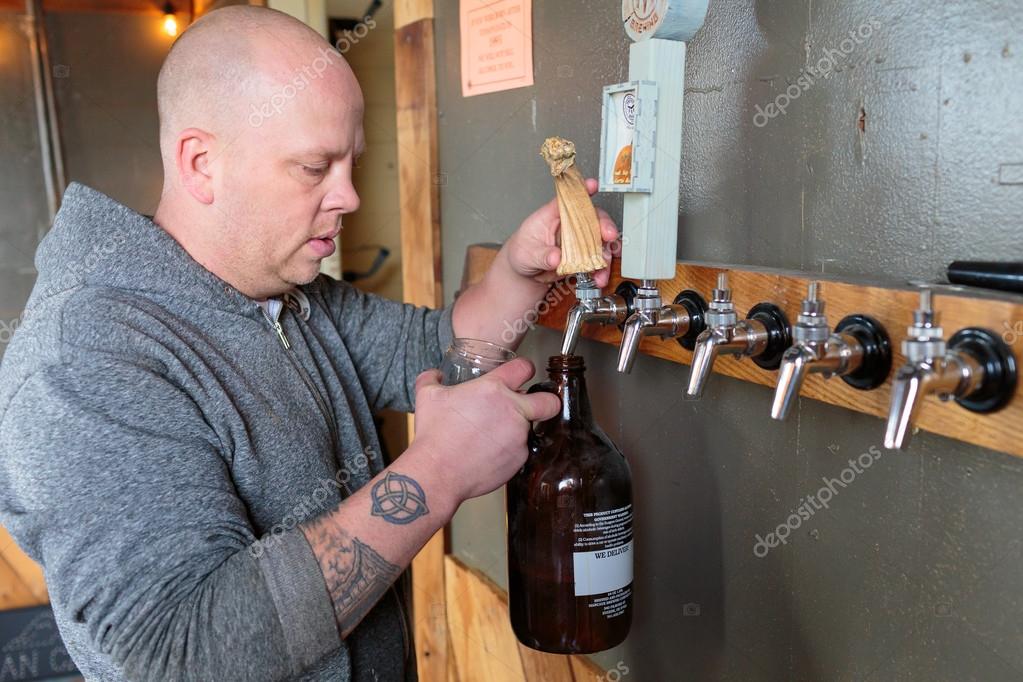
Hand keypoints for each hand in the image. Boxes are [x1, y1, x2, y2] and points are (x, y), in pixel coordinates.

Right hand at [410, 358, 559, 502]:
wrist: (438, 472)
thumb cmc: (434, 434)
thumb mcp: (427, 397)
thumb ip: (432, 378)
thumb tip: (435, 374)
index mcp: (493, 389)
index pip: (524, 368)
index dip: (525, 369)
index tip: (522, 374)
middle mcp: (512, 411)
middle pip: (549, 401)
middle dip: (546, 402)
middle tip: (534, 406)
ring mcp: (518, 436)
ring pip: (529, 428)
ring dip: (515, 429)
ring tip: (490, 437)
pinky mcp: (519, 459)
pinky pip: (520, 450)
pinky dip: (508, 451)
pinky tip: (488, 454)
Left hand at [504, 178, 619, 286]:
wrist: (525, 273)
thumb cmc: (523, 253)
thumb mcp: (526, 254)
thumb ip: (541, 255)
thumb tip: (555, 257)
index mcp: (553, 215)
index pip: (568, 198)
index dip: (581, 190)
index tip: (592, 185)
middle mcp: (570, 224)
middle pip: (592, 217)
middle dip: (604, 225)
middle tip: (609, 235)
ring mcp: (579, 240)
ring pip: (600, 240)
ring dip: (605, 254)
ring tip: (600, 269)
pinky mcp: (585, 256)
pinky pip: (599, 260)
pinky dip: (602, 269)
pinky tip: (599, 277)